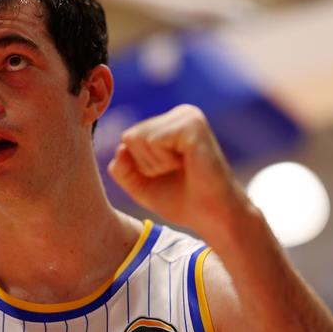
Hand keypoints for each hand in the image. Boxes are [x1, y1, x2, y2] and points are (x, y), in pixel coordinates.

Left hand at [108, 104, 250, 238]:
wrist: (212, 217)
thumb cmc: (182, 201)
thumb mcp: (141, 186)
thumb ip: (122, 169)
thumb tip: (120, 149)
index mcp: (170, 124)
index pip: (128, 139)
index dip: (140, 166)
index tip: (168, 175)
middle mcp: (180, 114)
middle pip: (131, 137)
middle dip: (146, 165)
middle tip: (176, 173)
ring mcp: (188, 117)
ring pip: (139, 138)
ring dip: (155, 164)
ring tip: (182, 169)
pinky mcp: (193, 125)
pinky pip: (153, 140)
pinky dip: (164, 161)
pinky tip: (187, 165)